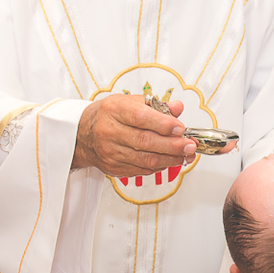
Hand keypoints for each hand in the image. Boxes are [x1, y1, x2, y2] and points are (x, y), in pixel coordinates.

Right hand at [71, 94, 194, 175]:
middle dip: (172, 145)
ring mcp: (110, 152)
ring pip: (145, 159)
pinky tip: (168, 160)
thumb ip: (156, 106)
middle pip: (145, 142)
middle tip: (189, 146)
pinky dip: (159, 166)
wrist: (83, 133)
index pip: (140, 118)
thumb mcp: (130, 102)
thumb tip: (177, 107)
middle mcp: (109, 131)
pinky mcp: (113, 168)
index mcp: (114, 110)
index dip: (163, 124)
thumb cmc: (110, 115)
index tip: (180, 128)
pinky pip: (141, 170)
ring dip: (170, 159)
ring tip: (185, 155)